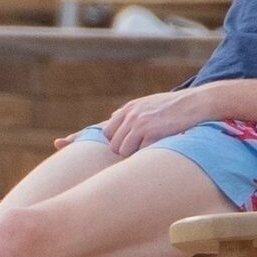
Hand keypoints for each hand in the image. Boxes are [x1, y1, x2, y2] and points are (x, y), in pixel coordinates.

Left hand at [74, 86, 217, 156]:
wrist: (198, 103)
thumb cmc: (176, 109)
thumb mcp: (149, 108)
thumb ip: (132, 116)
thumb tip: (117, 122)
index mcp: (126, 111)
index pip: (98, 128)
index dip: (77, 138)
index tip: (59, 143)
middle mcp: (128, 115)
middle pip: (111, 145)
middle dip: (122, 151)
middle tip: (141, 147)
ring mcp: (137, 122)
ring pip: (121, 151)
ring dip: (134, 154)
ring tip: (153, 143)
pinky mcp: (149, 130)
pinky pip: (138, 152)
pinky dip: (146, 153)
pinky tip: (159, 142)